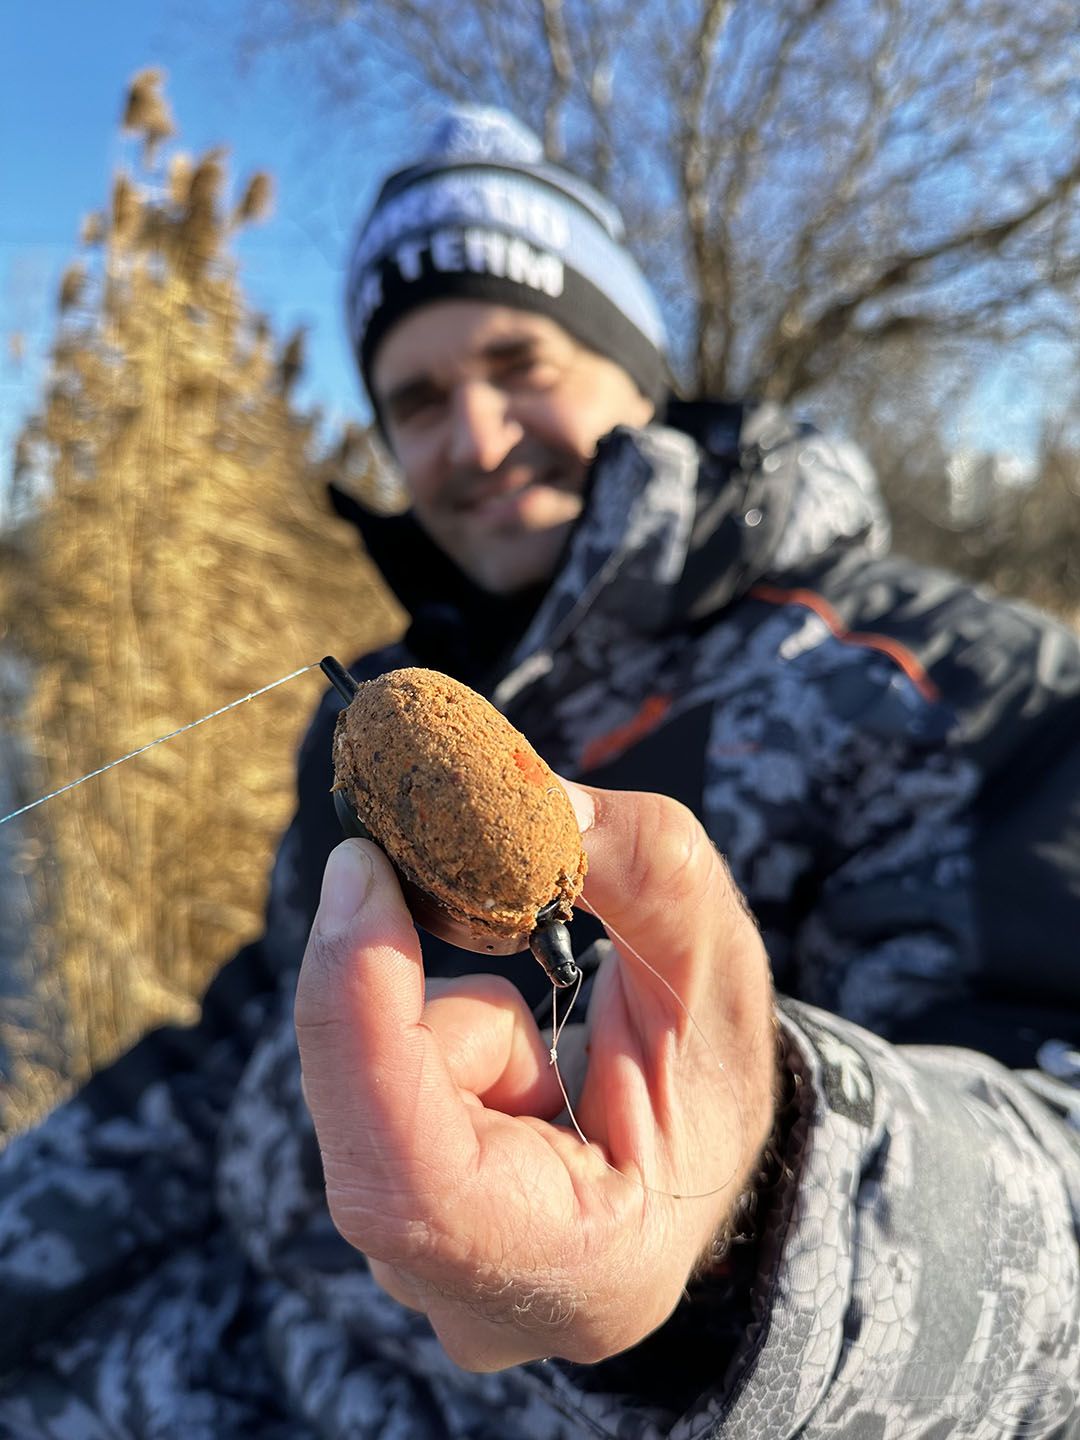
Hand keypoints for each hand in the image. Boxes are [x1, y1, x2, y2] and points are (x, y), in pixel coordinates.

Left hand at [294, 783, 775, 1371]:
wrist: (703, 1160)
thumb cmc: (720, 1078)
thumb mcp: (716, 966)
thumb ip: (647, 873)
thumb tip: (536, 798)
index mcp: (587, 1271)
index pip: (419, 1184)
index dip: (364, 1025)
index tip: (359, 877)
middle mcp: (477, 1305)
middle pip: (364, 1137)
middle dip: (379, 986)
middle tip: (380, 859)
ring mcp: (421, 1277)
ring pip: (361, 1106)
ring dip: (437, 1027)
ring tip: (547, 1049)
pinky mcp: (390, 1230)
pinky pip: (360, 1100)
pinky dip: (421, 1045)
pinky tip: (512, 1072)